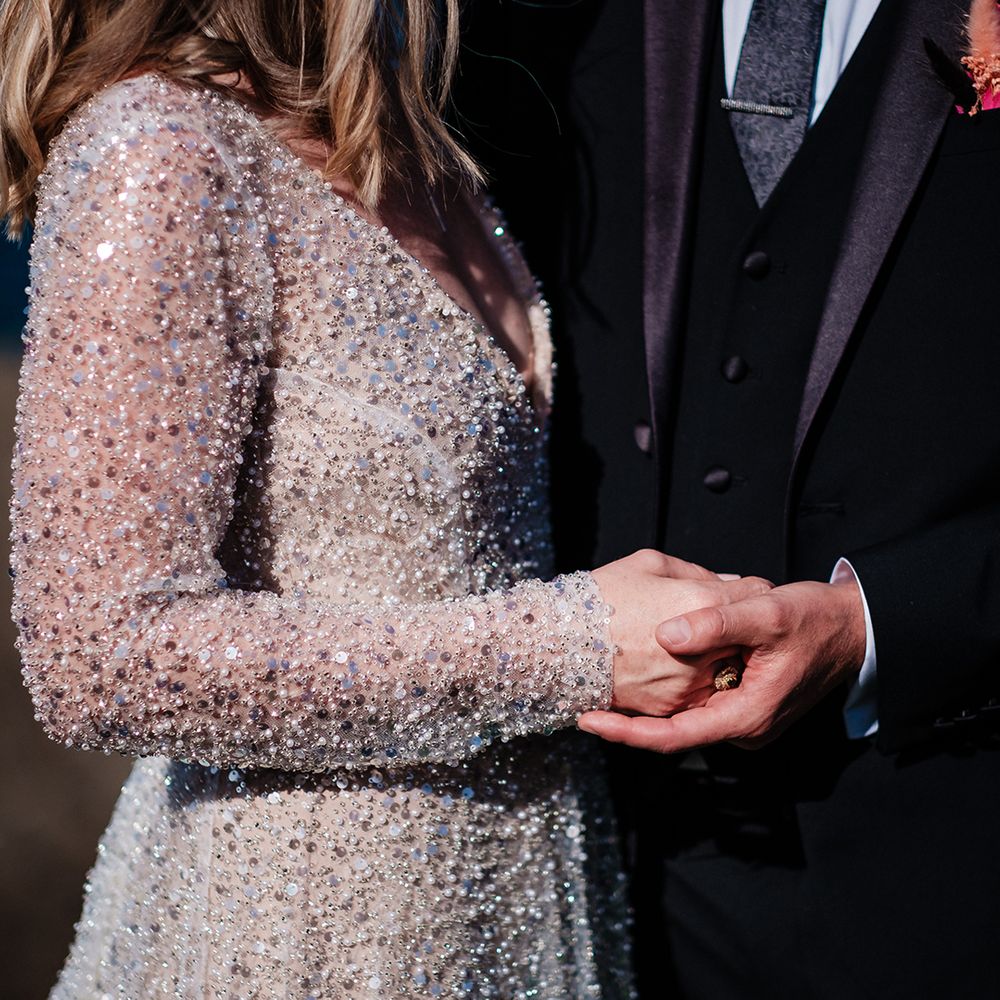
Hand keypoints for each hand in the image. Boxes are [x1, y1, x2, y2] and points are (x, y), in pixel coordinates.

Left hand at [578, 578, 866, 750]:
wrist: (850, 628)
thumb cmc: (813, 620)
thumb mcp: (766, 612)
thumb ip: (717, 623)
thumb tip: (665, 635)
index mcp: (746, 715)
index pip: (674, 737)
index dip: (627, 733)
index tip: (588, 721)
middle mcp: (742, 726)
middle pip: (672, 732)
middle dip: (627, 722)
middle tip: (581, 701)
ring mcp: (741, 716)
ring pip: (682, 718)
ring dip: (644, 707)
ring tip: (599, 690)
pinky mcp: (740, 702)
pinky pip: (695, 703)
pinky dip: (666, 692)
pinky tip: (639, 672)